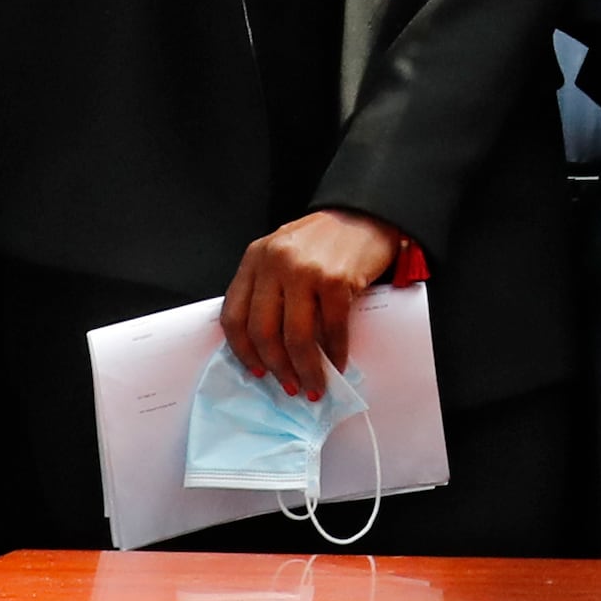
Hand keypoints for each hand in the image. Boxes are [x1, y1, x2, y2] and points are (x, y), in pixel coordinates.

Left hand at [218, 207, 404, 401]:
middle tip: (289, 386)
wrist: (366, 214)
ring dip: (305, 369)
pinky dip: (335, 353)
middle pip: (262, 331)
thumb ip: (269, 290)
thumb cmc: (325, 240)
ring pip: (295, 336)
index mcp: (255, 258)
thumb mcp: (284, 255)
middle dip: (276, 368)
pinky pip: (332, 329)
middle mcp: (275, 262)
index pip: (233, 315)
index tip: (256, 370)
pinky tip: (338, 363)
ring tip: (314, 385)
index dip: (242, 351)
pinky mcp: (336, 279)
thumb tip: (269, 349)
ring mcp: (305, 270)